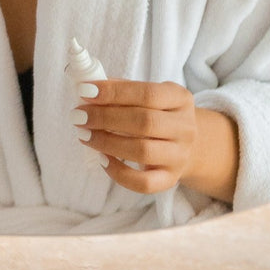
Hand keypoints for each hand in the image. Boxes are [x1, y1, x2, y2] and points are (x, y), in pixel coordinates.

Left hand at [74, 79, 198, 194]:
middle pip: (144, 122)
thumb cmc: (158, 113)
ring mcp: (179, 156)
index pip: (147, 94)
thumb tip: (86, 86)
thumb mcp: (148, 94)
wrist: (191, 145)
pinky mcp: (170, 179)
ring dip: (106, 142)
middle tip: (78, 115)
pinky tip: (101, 159)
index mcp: (179, 99)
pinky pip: (144, 183)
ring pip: (143, 152)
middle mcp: (185, 128)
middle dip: (105, 117)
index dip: (114, 92)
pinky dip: (119, 172)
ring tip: (83, 134)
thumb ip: (121, 89)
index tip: (84, 91)